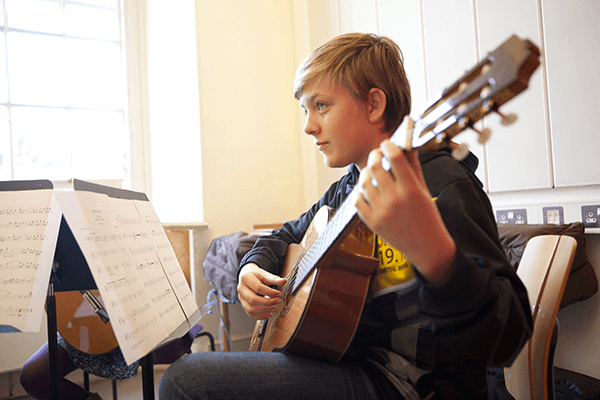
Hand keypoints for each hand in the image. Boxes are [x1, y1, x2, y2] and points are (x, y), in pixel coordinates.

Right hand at [237, 263, 285, 319]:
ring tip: (274, 308)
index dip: (270, 293)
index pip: (258, 288)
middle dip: (267, 303)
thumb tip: (284, 281)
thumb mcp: (264, 274)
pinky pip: (250, 313)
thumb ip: (273, 278)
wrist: (246, 275)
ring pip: (250, 309)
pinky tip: (268, 314)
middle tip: (278, 301)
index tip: (280, 294)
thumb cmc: (255, 275)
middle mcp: (241, 288)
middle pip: (253, 299)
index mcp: (246, 278)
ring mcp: (241, 297)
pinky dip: (260, 316)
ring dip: (264, 311)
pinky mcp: (243, 304)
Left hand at [354, 140, 455, 284]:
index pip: (395, 158)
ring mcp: (381, 212)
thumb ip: (413, 167)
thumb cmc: (429, 219)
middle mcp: (395, 200)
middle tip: (377, 155)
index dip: (388, 146)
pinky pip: (357, 200)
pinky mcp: (372, 223)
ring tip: (372, 172)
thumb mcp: (424, 190)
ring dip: (366, 173)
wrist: (428, 248)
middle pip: (375, 167)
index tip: (387, 144)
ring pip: (364, 182)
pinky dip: (361, 192)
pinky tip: (368, 190)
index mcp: (411, 190)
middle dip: (374, 156)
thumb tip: (406, 146)